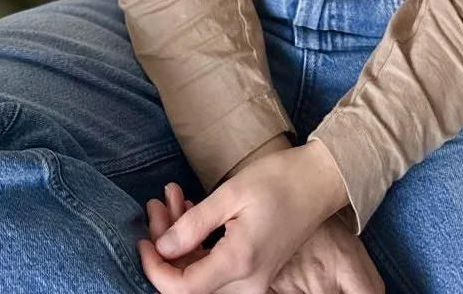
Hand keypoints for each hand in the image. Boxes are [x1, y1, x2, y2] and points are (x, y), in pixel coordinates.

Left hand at [140, 184, 383, 293]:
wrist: (321, 179)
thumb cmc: (279, 179)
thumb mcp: (231, 194)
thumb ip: (194, 224)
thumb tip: (162, 248)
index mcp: (240, 262)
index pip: (182, 288)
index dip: (155, 268)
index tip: (141, 238)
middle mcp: (248, 281)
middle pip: (190, 281)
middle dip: (166, 246)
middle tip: (158, 204)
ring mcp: (255, 279)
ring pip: (202, 272)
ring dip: (182, 241)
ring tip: (173, 199)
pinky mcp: (257, 269)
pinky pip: (218, 265)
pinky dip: (200, 242)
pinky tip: (191, 209)